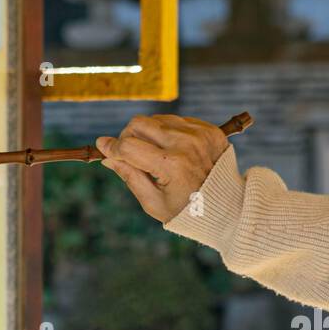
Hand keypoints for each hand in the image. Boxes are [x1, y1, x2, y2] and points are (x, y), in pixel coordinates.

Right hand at [95, 115, 229, 222]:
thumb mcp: (152, 202)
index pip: (129, 146)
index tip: (102, 147)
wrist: (226, 206)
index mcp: (170, 165)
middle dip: (127, 136)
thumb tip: (107, 156)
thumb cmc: (185, 210)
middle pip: (139, 124)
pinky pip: (176, 120)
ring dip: (147, 133)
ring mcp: (198, 133)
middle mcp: (185, 144)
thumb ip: (128, 176)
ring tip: (152, 154)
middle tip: (127, 153)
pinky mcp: (208, 129)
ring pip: (156, 119)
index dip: (111, 148)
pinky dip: (166, 132)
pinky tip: (171, 149)